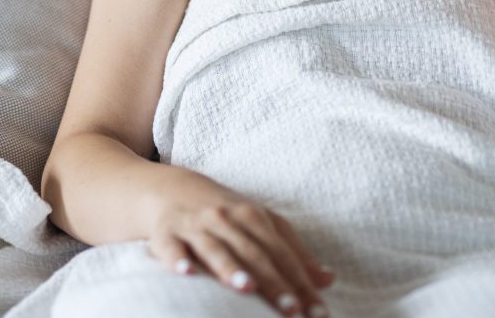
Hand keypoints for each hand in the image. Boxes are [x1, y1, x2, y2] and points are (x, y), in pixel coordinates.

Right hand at [147, 176, 333, 316]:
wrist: (171, 189)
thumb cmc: (225, 213)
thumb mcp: (261, 224)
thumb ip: (293, 253)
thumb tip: (328, 280)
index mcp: (253, 216)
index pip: (282, 253)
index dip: (300, 281)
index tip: (317, 311)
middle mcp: (226, 218)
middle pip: (253, 252)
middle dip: (273, 282)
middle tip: (292, 310)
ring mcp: (195, 225)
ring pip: (215, 248)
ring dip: (230, 268)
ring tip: (247, 288)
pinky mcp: (166, 233)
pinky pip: (171, 247)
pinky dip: (176, 259)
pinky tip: (185, 273)